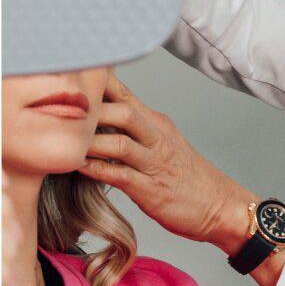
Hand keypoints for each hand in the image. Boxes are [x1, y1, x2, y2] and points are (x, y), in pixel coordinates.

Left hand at [77, 73, 252, 250]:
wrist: (221, 206)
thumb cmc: (190, 179)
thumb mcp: (166, 144)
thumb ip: (137, 131)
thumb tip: (102, 123)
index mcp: (158, 124)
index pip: (126, 95)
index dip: (99, 85)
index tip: (71, 80)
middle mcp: (157, 139)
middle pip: (123, 112)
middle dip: (93, 111)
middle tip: (61, 112)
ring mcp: (155, 164)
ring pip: (119, 143)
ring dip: (90, 142)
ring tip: (64, 141)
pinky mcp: (151, 189)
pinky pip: (120, 175)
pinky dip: (96, 170)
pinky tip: (77, 167)